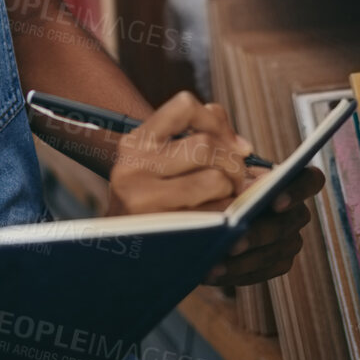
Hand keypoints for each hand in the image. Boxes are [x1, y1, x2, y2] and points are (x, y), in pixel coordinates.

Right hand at [103, 91, 254, 217]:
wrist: (117, 253)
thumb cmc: (149, 206)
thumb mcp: (157, 166)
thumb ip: (195, 140)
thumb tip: (243, 146)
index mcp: (136, 142)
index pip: (184, 106)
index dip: (218, 122)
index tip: (235, 146)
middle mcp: (134, 164)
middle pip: (206, 145)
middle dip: (234, 163)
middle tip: (239, 181)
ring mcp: (143, 198)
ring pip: (214, 178)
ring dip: (232, 191)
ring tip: (228, 201)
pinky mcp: (160, 229)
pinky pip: (213, 214)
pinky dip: (228, 215)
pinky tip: (225, 221)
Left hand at [204, 165, 324, 293]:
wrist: (216, 209)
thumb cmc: (221, 181)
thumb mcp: (223, 170)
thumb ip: (228, 170)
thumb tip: (223, 180)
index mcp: (290, 180)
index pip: (310, 181)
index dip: (297, 191)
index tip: (275, 201)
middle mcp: (296, 211)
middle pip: (287, 224)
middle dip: (258, 235)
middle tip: (231, 245)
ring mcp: (291, 240)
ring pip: (274, 253)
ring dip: (243, 262)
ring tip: (213, 266)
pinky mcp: (279, 262)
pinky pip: (262, 272)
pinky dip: (237, 273)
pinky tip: (213, 274)